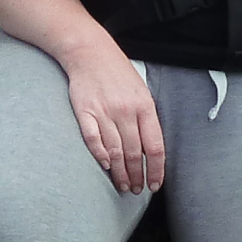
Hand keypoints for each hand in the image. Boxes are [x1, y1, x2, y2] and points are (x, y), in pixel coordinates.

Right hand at [62, 47, 164, 193]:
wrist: (89, 52)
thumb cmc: (118, 73)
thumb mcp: (141, 91)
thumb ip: (146, 118)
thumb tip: (150, 149)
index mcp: (144, 107)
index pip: (154, 147)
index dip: (156, 170)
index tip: (155, 184)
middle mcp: (126, 111)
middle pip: (134, 154)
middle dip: (137, 176)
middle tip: (137, 190)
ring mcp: (104, 112)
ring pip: (115, 151)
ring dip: (120, 173)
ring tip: (123, 185)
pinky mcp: (85, 112)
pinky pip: (93, 140)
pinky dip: (100, 155)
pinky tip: (105, 166)